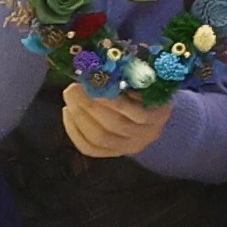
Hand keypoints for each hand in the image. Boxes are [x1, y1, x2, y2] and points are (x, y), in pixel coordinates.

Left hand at [54, 86, 177, 162]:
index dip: (114, 102)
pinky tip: (67, 112)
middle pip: (114, 125)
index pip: (138, 114)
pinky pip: (89, 148)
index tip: (96, 85)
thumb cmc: (147, 90)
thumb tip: (103, 73)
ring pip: (99, 137)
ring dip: (79, 116)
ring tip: (70, 97)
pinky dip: (74, 131)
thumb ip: (131, 80)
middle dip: (89, 106)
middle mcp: (145, 136)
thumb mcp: (146, 83)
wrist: (152, 112)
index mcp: (158, 116)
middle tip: (73, 88)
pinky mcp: (111, 153)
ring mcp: (128, 147)